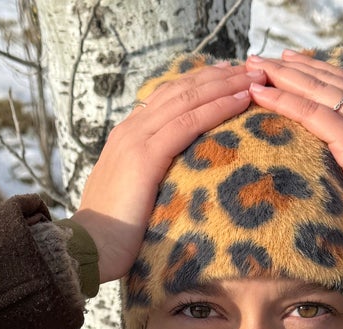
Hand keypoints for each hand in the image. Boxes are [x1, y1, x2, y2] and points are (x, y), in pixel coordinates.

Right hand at [71, 61, 258, 283]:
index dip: (199, 84)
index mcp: (127, 137)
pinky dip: (217, 107)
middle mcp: (130, 130)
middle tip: (250, 67)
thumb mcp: (132, 198)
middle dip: (218, 76)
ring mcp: (136, 139)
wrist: (87, 248)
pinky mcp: (145, 156)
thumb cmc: (112, 237)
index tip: (227, 76)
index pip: (167, 98)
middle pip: (180, 90)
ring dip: (225, 85)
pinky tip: (240, 100)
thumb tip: (169, 189)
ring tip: (255, 77)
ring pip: (187, 99)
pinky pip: (188, 123)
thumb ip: (148, 182)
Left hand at [243, 51, 342, 229]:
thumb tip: (340, 168)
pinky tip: (261, 94)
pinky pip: (312, 114)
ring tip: (252, 68)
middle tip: (259, 58)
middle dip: (290, 66)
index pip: (342, 83)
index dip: (313, 69)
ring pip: (316, 90)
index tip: (286, 60)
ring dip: (281, 76)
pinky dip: (284, 101)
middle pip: (326, 80)